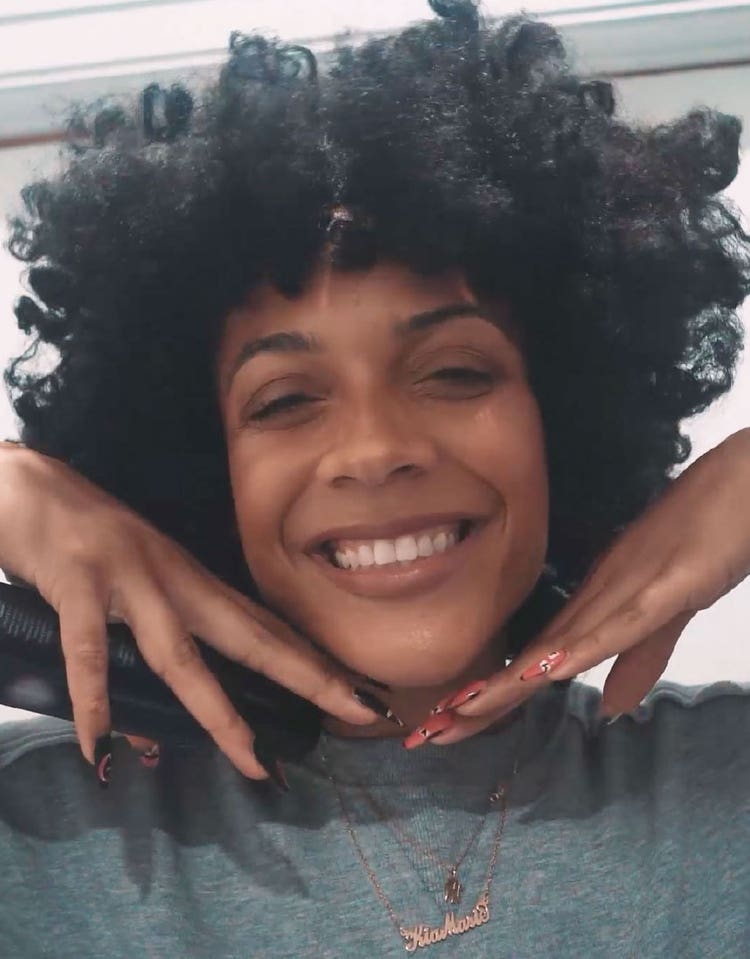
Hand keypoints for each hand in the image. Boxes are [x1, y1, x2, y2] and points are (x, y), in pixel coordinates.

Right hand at [0, 443, 382, 779]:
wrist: (29, 485)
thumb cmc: (86, 543)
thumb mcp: (132, 594)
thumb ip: (146, 655)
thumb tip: (152, 735)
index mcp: (195, 583)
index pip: (267, 628)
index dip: (314, 663)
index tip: (361, 695)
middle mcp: (176, 580)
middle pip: (252, 637)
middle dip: (309, 675)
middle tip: (361, 711)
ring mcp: (130, 580)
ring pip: (181, 654)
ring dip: (218, 710)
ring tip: (252, 761)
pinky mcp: (78, 582)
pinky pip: (88, 650)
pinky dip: (95, 699)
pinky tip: (101, 746)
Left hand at [411, 427, 749, 745]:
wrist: (742, 484)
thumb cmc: (706, 539)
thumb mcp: (669, 613)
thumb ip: (639, 660)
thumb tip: (609, 710)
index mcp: (596, 607)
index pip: (534, 663)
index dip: (491, 698)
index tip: (445, 727)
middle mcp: (598, 598)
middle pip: (531, 661)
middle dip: (480, 700)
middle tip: (427, 734)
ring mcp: (628, 590)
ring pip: (560, 644)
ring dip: (511, 680)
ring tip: (461, 710)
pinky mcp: (665, 585)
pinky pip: (619, 623)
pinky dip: (583, 648)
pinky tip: (550, 669)